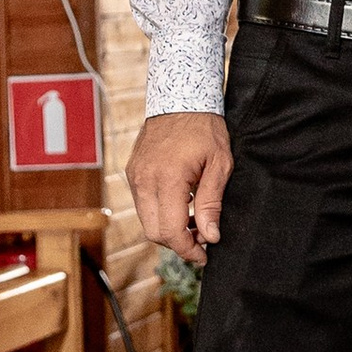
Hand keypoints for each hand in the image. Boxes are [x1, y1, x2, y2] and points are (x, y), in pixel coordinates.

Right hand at [129, 110, 232, 253]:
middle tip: (202, 239)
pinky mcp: (132, 172)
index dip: (187, 249)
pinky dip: (160, 213)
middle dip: (178, 243)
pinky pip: (143, 204)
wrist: (180, 97)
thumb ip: (212, 202)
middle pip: (154, 231)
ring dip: (169, 228)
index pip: (170, 230)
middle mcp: (144, 180)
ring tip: (194, 222)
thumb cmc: (204, 128)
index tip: (204, 254)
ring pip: (146, 220)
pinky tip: (181, 206)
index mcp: (167, 179)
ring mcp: (135, 176)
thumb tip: (210, 236)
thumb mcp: (219, 164)